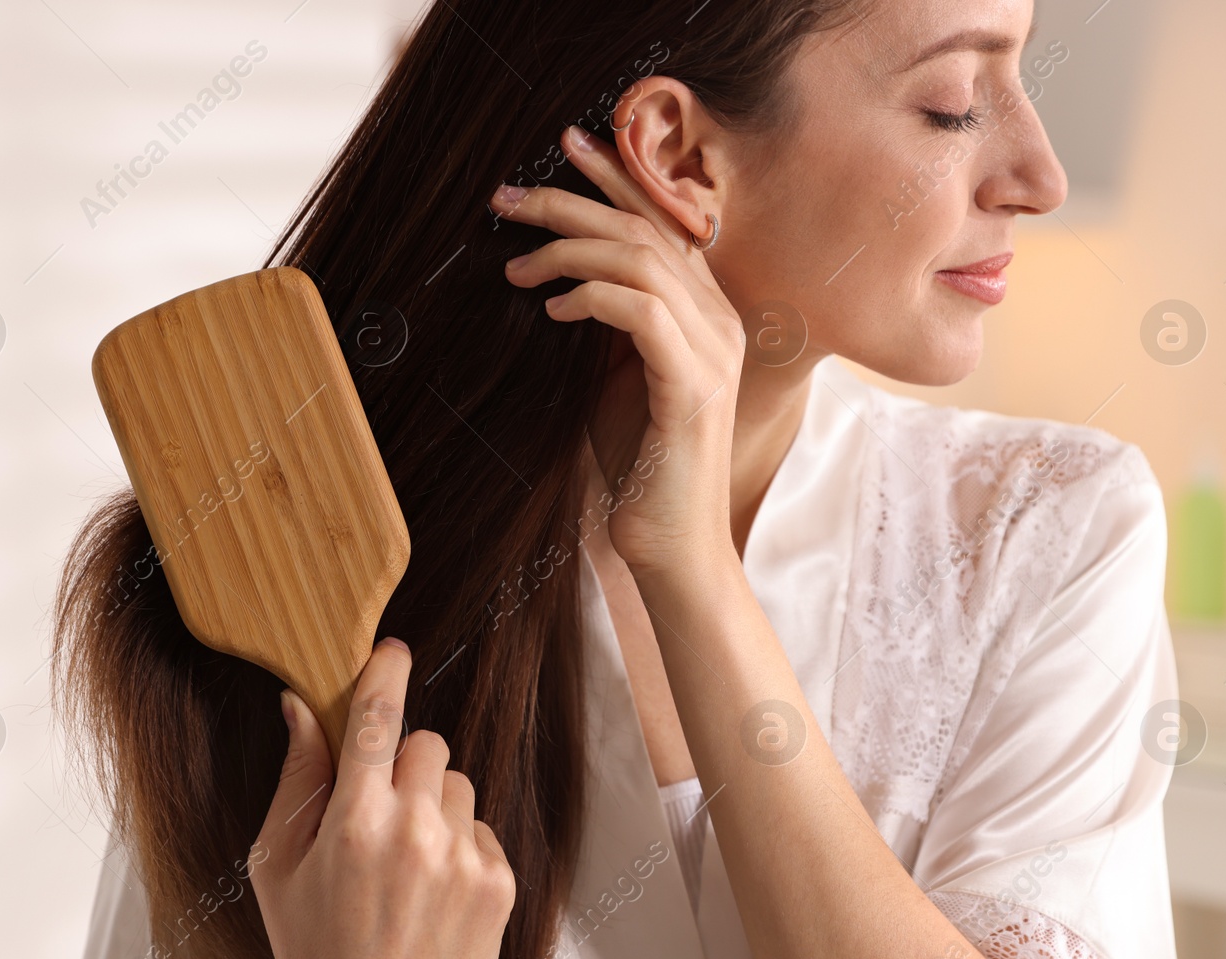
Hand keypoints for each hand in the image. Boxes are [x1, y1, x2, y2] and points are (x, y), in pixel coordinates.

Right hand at [251, 637, 516, 958]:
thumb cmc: (311, 953)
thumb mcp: (277, 867)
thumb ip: (296, 779)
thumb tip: (301, 705)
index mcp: (353, 824)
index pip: (378, 718)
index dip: (384, 673)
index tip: (391, 652)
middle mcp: (415, 834)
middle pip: (426, 743)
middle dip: (401, 763)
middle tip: (377, 809)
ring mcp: (464, 861)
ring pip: (457, 785)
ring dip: (431, 806)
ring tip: (403, 865)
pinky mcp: (499, 886)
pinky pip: (482, 828)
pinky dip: (459, 847)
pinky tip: (431, 893)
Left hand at [491, 124, 746, 576]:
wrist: (671, 546)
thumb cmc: (638, 466)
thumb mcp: (613, 377)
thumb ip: (604, 323)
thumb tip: (559, 274)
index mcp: (705, 311)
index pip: (661, 222)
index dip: (616, 176)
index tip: (564, 145)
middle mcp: (719, 320)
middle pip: (646, 228)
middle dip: (571, 200)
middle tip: (506, 196)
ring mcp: (713, 350)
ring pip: (641, 260)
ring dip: (568, 249)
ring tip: (514, 265)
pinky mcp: (693, 384)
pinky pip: (640, 311)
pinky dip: (590, 297)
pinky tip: (553, 309)